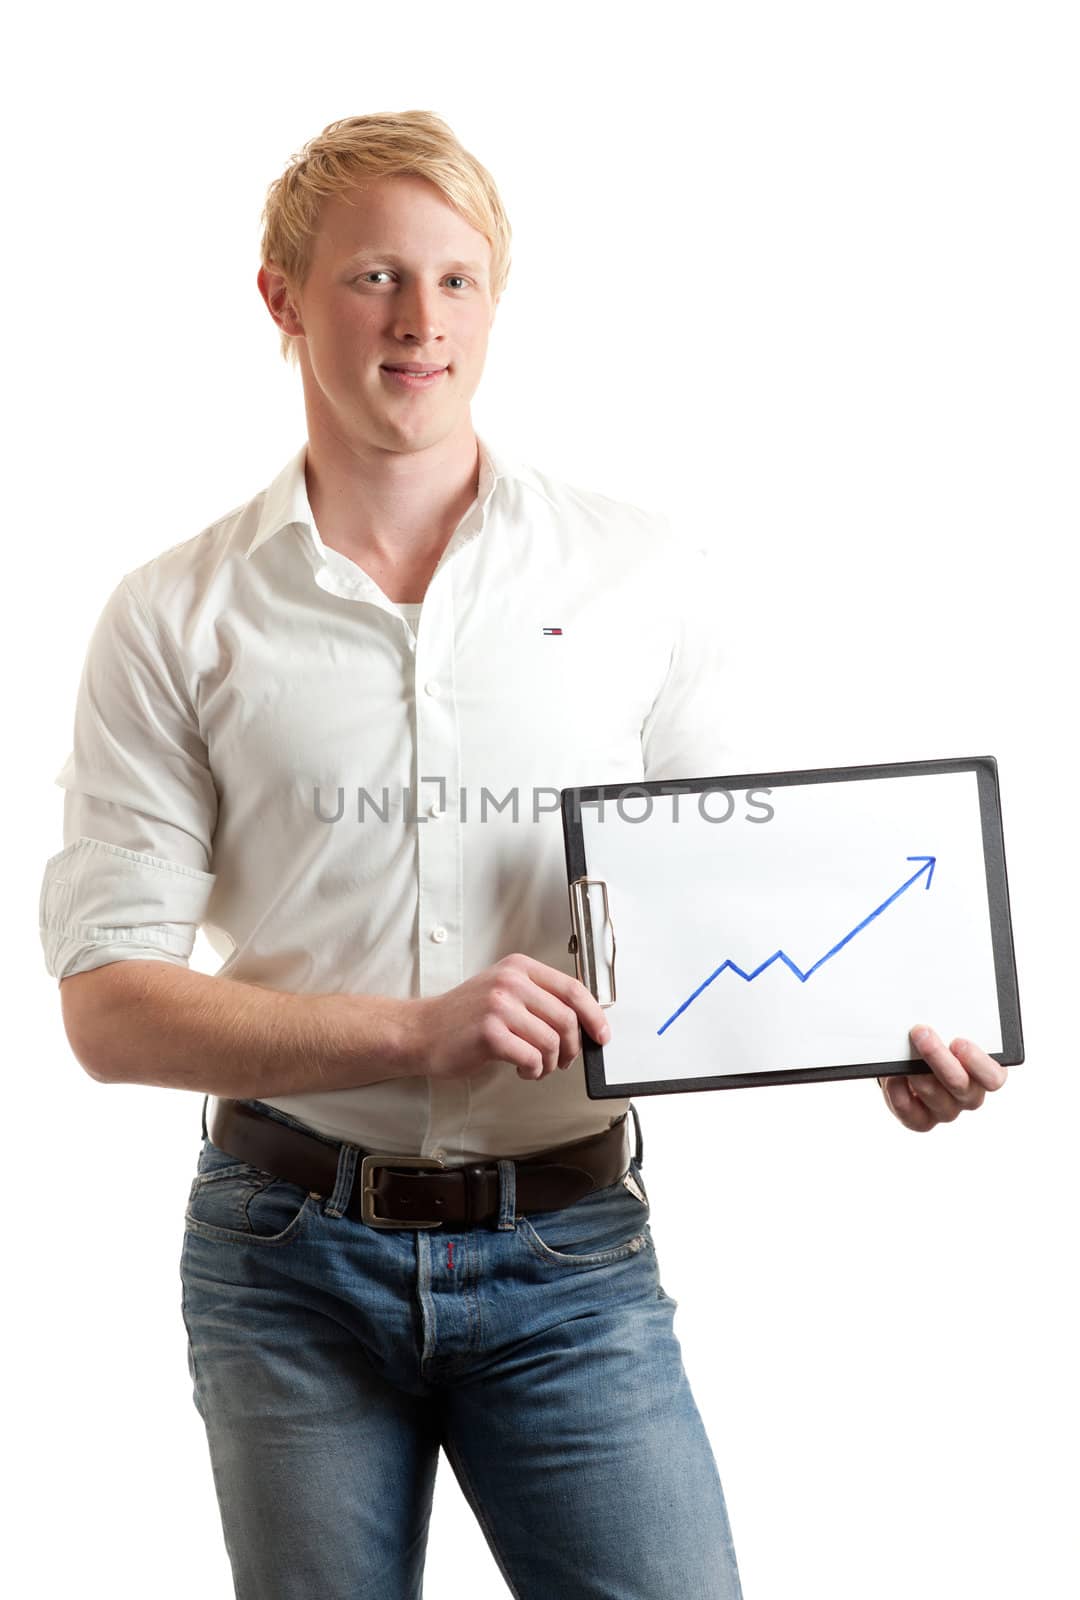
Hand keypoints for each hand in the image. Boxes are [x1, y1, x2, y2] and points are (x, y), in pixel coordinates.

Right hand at [409, 953, 611, 1082]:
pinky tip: (523, 1070)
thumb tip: (581, 1022)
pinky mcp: (490, 1032)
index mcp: (519, 968)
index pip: (573, 989)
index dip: (594, 1015)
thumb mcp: (503, 992)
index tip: (601, 1035)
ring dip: (550, 1063)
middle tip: (563, 1061)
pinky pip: (532, 1057)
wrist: (421, 1032)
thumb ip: (538, 999)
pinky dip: (534, 1070)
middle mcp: (511, 982)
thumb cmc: (463, 1018)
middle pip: (567, 1018)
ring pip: (552, 1041)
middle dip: (571, 1047)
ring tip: (537, 1067)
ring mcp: (499, 1005)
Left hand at [877, 1025, 1008, 1131]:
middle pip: (961, 1086)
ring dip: (918, 1074)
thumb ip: (950, 1019)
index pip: (993, 1078)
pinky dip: (899, 1094)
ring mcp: (946, 1110)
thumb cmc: (939, 1037)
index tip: (959, 1041)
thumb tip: (934, 996)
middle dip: (939, 1058)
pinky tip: (892, 1076)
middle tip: (921, 1033)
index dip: (978, 1062)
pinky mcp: (921, 1120)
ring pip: (936, 1098)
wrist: (913, 1058)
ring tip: (903, 1055)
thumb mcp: (949, 1025)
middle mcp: (969, 1096)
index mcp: (985, 1073)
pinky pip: (912, 1115)